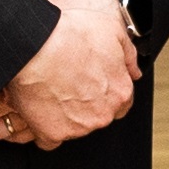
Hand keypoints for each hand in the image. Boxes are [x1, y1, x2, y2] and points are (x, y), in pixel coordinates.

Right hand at [0, 0, 136, 148]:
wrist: (34, 45)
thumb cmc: (70, 35)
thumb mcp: (111, 30)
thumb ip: (128, 55)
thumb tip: (134, 71)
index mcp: (120, 92)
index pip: (121, 102)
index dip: (105, 92)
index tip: (91, 84)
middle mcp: (103, 113)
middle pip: (97, 115)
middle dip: (85, 104)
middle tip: (66, 83)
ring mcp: (78, 127)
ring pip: (74, 127)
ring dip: (64, 114)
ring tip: (50, 90)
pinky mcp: (53, 133)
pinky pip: (49, 138)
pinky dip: (43, 127)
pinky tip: (38, 109)